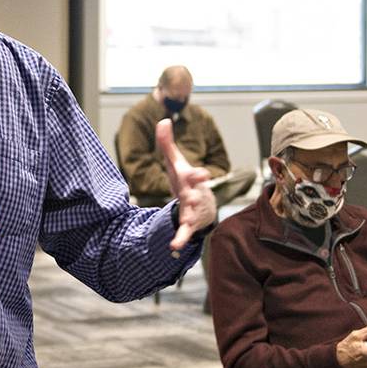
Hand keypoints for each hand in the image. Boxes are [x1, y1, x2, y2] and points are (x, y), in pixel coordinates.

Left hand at [155, 119, 216, 248]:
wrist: (203, 204)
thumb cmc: (187, 181)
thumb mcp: (176, 162)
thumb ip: (167, 143)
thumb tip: (163, 120)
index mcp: (192, 179)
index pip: (196, 175)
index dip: (199, 174)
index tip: (203, 174)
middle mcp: (196, 194)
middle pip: (195, 195)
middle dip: (195, 196)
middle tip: (192, 198)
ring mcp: (194, 210)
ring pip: (192, 215)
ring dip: (189, 219)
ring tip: (185, 225)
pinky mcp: (190, 224)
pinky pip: (185, 233)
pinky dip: (180, 239)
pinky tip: (174, 247)